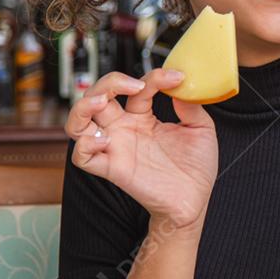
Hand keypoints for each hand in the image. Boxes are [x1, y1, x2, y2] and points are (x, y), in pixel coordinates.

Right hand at [65, 69, 218, 230]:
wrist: (194, 201)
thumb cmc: (196, 168)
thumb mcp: (201, 129)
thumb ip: (191, 105)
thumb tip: (182, 84)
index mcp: (142, 117)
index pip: (136, 87)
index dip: (154, 77)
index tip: (177, 78)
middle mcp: (124, 129)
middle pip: (96, 96)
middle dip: (107, 83)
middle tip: (134, 84)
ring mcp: (116, 147)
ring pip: (78, 122)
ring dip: (83, 107)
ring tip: (101, 102)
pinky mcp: (112, 168)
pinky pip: (82, 157)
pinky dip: (84, 145)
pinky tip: (104, 140)